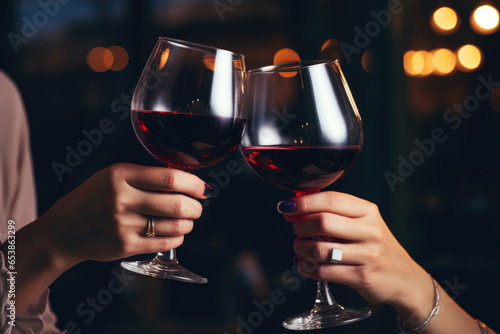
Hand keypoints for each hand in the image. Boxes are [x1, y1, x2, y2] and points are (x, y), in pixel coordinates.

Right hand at [36, 163, 209, 269]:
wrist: (64, 230)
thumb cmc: (93, 198)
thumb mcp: (113, 176)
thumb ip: (145, 175)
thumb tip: (185, 178)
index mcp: (120, 176)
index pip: (170, 178)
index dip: (194, 183)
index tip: (202, 187)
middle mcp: (123, 200)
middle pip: (178, 204)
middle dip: (197, 206)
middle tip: (198, 206)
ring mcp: (124, 225)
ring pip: (176, 225)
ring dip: (189, 223)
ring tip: (187, 220)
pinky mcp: (126, 246)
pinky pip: (165, 242)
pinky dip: (178, 237)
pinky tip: (176, 233)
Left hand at [279, 192, 432, 311]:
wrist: (405, 279)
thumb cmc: (375, 247)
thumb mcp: (363, 223)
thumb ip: (335, 213)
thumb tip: (296, 207)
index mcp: (368, 211)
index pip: (331, 199)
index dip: (304, 202)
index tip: (287, 206)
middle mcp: (370, 231)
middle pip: (323, 222)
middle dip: (300, 225)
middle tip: (296, 229)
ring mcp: (368, 255)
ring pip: (320, 249)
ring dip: (301, 248)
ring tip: (300, 248)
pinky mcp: (362, 277)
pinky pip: (324, 271)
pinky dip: (307, 268)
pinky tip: (305, 265)